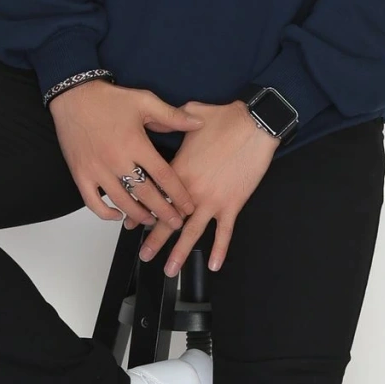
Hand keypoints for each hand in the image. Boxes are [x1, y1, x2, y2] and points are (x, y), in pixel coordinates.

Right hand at [48, 79, 204, 227]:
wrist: (73, 97)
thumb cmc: (108, 99)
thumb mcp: (144, 101)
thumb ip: (172, 116)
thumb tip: (198, 123)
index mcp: (135, 144)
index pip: (164, 176)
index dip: (179, 195)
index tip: (188, 207)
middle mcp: (116, 160)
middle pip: (146, 195)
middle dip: (164, 212)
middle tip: (175, 223)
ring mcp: (97, 170)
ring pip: (122, 202)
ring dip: (139, 216)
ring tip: (152, 221)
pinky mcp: (81, 174)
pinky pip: (93, 203)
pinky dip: (106, 213)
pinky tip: (119, 215)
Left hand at [123, 98, 278, 274]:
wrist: (253, 124)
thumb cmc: (224, 118)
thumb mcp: (190, 114)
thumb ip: (173, 118)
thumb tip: (165, 115)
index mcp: (178, 170)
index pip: (155, 196)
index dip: (142, 211)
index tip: (131, 224)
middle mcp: (191, 190)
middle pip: (168, 220)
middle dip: (155, 240)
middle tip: (144, 255)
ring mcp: (212, 200)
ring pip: (192, 232)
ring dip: (180, 253)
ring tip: (169, 270)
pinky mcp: (232, 204)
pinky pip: (224, 232)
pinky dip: (219, 249)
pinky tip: (214, 265)